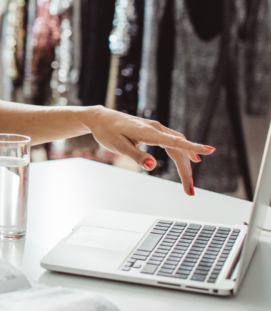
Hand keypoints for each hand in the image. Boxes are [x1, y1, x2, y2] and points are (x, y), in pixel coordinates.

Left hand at [81, 106, 213, 194]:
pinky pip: (173, 141)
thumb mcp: (119, 146)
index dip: (194, 147)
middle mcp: (156, 128)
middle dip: (186, 171)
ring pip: (177, 146)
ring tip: (189, 184)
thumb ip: (136, 156)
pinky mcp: (153, 130)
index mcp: (149, 132)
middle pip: (178, 150)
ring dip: (185, 164)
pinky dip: (183, 151)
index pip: (175, 141)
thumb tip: (152, 167)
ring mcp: (156, 128)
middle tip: (189, 191)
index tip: (210, 151)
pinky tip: (191, 159)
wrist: (100, 118)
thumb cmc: (107, 132)